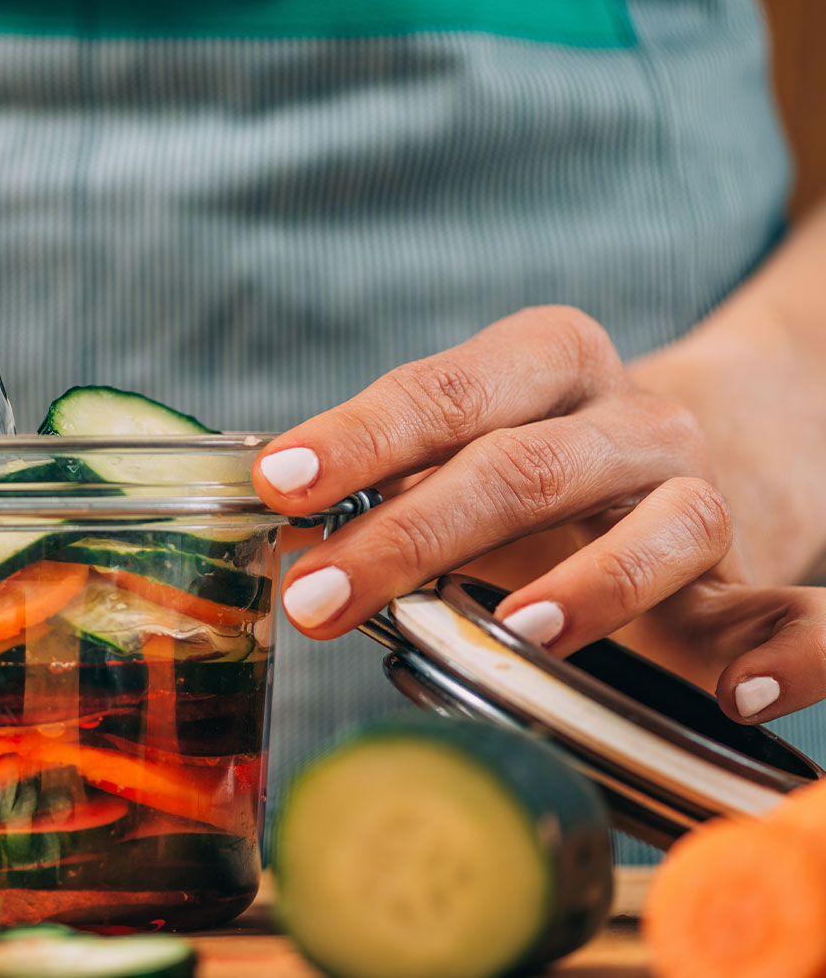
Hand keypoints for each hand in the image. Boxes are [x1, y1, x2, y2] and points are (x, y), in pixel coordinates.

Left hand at [253, 305, 825, 723]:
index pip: (448, 390)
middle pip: (527, 464)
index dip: (361, 436)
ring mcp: (700, 493)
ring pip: (666, 522)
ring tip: (516, 630)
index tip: (282, 484)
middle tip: (316, 594)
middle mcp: (631, 418)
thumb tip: (288, 535)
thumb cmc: (551, 455)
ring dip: (592, 583)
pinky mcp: (755, 576)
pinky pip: (797, 610)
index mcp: (547, 362)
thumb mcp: (474, 442)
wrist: (725, 439)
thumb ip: (394, 480)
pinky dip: (792, 650)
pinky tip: (742, 694)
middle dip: (413, 533)